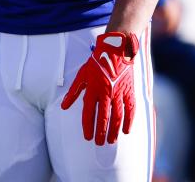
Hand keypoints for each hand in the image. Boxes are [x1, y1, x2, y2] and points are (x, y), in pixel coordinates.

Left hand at [60, 31, 138, 145]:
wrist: (116, 50)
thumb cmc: (96, 63)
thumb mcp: (81, 75)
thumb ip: (73, 92)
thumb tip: (64, 107)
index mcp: (93, 89)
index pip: (88, 113)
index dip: (87, 126)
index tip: (87, 137)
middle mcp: (106, 93)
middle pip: (103, 118)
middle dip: (101, 133)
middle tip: (99, 143)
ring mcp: (119, 93)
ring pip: (117, 117)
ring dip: (114, 131)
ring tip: (111, 141)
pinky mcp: (129, 91)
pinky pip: (130, 109)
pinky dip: (129, 121)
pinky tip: (126, 131)